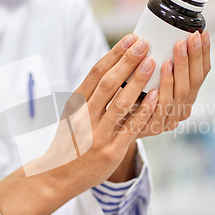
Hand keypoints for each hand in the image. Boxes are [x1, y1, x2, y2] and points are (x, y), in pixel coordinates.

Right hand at [0, 34, 158, 214]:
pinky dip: (144, 110)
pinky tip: (155, 95)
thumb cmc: (70, 142)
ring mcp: (98, 134)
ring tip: (152, 62)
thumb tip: (113, 70)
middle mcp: (85, 117)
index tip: (130, 39)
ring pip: (121, 102)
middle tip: (144, 43)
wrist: (58, 176)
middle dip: (127, 61)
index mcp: (76, 104)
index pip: (96, 73)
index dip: (114, 54)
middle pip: (108, 83)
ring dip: (138, 80)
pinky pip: (130, 127)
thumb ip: (89, 96)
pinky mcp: (111, 151)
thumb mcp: (72, 115)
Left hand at [135, 30, 210, 137]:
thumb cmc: (132, 96)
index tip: (201, 33)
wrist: (113, 125)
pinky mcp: (154, 127)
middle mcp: (182, 109)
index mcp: (186, 95)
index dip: (203, 54)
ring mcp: (170, 120)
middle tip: (188, 38)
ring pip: (180, 94)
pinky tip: (161, 78)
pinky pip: (161, 109)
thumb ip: (157, 61)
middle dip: (193, 58)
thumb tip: (162, 30)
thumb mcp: (148, 77)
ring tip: (174, 52)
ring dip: (179, 70)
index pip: (201, 73)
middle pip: (194, 82)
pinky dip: (163, 91)